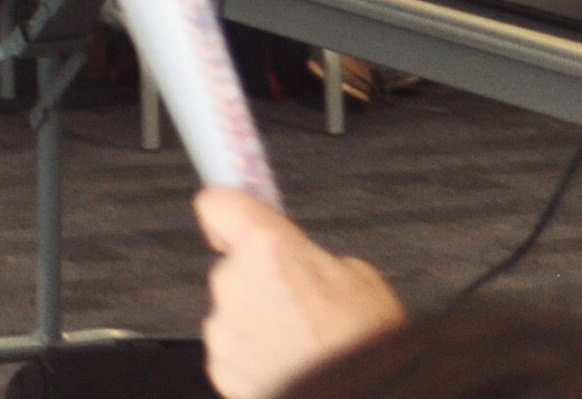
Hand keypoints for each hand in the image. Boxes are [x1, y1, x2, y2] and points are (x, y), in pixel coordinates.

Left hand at [195, 187, 402, 398]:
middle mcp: (235, 282)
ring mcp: (223, 328)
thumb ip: (314, 260)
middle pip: (234, 266)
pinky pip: (232, 350)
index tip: (241, 219)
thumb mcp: (359, 279)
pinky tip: (289, 366)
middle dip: (262, 281)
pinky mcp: (221, 367)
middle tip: (300, 305)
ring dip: (258, 322)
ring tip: (300, 344)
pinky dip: (253, 357)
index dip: (232, 212)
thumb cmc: (363, 346)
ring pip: (234, 311)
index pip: (217, 203)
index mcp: (268, 247)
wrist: (357, 397)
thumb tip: (304, 264)